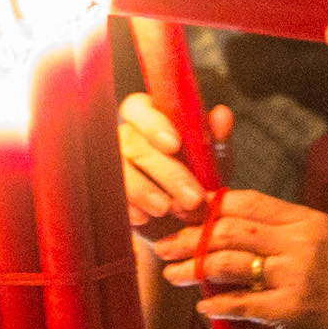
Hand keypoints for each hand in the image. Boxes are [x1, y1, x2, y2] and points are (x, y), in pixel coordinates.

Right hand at [118, 87, 208, 242]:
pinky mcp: (105, 191)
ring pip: (120, 170)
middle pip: (133, 143)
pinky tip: (143, 218)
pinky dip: (128, 207)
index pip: (139, 107)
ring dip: (144, 190)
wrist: (180, 221)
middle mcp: (125, 137)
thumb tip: (222, 115)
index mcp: (149, 119)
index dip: (153, 123)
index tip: (175, 145)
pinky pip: (109, 195)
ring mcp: (110, 164)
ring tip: (166, 209)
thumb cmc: (197, 180)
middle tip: (192, 198)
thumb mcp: (212, 161)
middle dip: (165, 171)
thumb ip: (215, 139)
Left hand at [165, 185, 327, 328]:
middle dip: (190, 237)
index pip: (247, 201)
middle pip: (230, 228)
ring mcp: (297, 274)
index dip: (209, 206)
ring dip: (193, 269)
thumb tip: (240, 235)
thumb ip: (290, 237)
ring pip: (229, 262)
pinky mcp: (293, 309)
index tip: (183, 215)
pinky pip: (241, 302)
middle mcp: (302, 241)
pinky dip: (216, 304)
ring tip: (172, 275)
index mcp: (309, 220)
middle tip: (164, 247)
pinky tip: (202, 306)